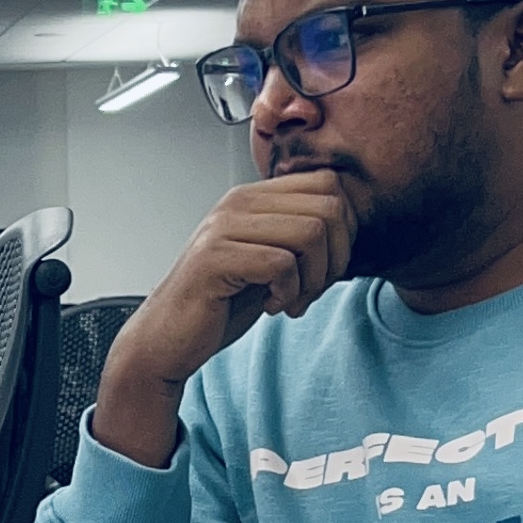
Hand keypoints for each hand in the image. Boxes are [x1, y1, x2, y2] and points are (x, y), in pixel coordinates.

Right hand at [91, 171, 356, 465]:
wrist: (168, 338)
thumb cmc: (221, 303)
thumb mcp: (269, 261)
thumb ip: (300, 237)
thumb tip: (353, 227)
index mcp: (253, 196)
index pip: (328, 184)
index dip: (345, 228)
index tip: (326, 267)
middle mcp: (237, 202)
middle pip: (328, 206)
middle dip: (336, 257)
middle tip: (313, 289)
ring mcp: (224, 227)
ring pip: (311, 233)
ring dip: (314, 278)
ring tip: (292, 300)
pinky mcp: (214, 258)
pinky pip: (281, 264)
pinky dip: (288, 292)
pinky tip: (270, 306)